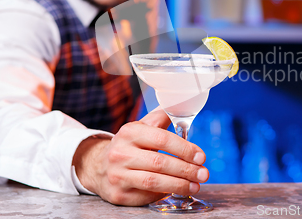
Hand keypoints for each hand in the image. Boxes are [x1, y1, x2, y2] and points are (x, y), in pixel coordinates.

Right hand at [73, 108, 208, 205]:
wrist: (98, 165)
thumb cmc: (129, 145)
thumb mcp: (141, 127)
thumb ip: (161, 118)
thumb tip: (183, 105)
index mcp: (129, 132)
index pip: (161, 139)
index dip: (184, 148)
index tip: (201, 156)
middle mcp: (121, 153)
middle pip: (160, 163)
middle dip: (186, 169)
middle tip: (203, 173)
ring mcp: (117, 175)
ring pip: (154, 182)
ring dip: (179, 185)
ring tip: (195, 185)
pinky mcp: (118, 194)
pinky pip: (146, 195)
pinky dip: (164, 193)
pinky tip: (176, 191)